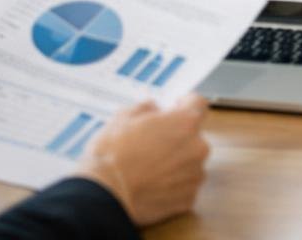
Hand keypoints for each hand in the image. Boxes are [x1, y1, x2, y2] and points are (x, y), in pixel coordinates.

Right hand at [78, 95, 209, 227]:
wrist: (103, 196)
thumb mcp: (122, 118)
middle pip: (193, 137)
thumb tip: (153, 108)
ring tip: (148, 169)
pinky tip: (151, 185)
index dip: (185, 104)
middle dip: (176, 138)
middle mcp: (197, 148)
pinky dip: (171, 185)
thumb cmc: (112, 156)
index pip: (198, 104)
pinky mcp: (188, 199)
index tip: (177, 108)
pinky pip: (184, 186)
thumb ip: (146, 108)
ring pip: (189, 163)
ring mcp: (194, 175)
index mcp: (185, 123)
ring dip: (175, 163)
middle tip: (152, 145)